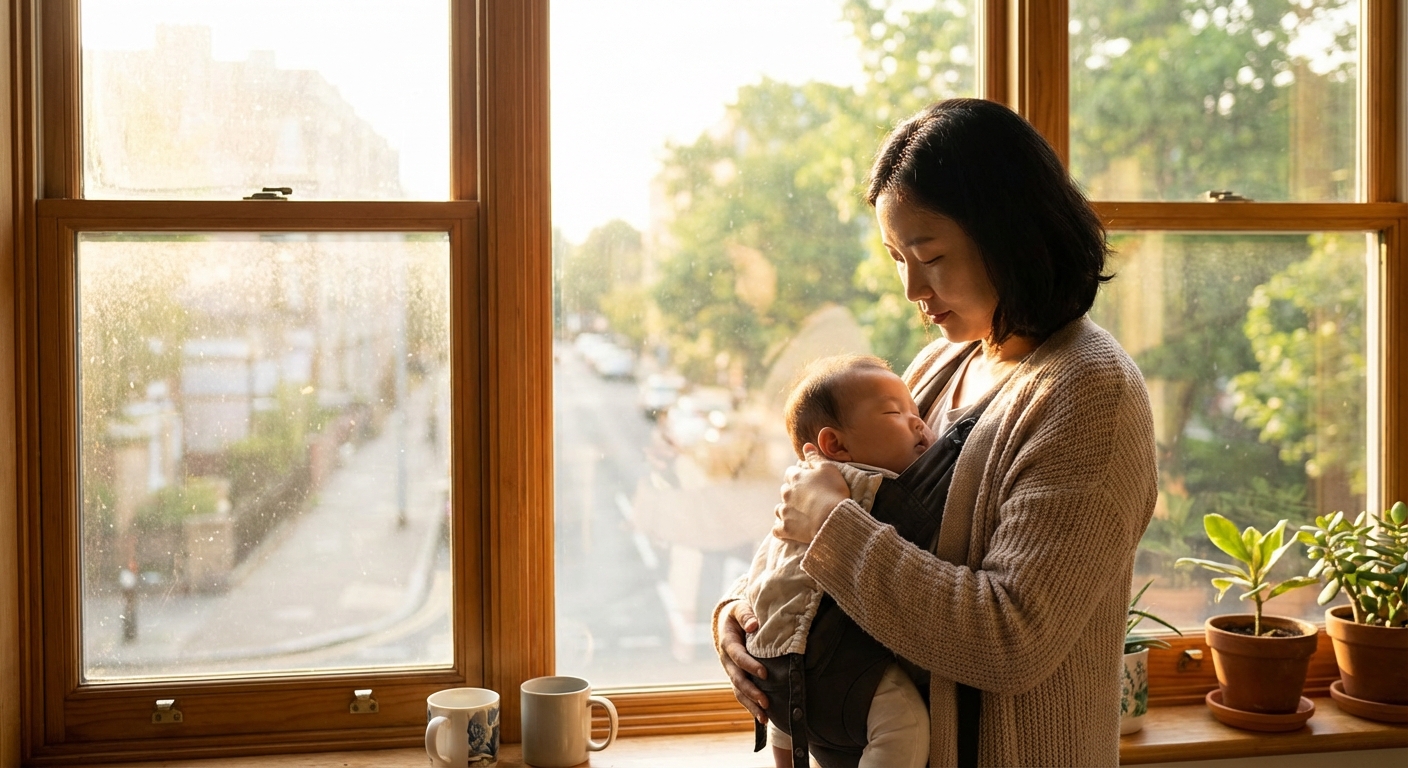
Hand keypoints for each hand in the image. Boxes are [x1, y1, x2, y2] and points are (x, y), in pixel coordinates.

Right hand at [716, 599, 768, 722]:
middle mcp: (727, 660)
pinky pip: (742, 694)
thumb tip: (754, 625)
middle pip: (737, 679)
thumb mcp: (740, 608)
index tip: (764, 673)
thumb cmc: (739, 614)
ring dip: (751, 704)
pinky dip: (751, 707)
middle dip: (751, 691)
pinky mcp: (738, 678)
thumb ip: (746, 615)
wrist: (729, 622)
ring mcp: (731, 671)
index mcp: (727, 642)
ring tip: (765, 717)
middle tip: (765, 701)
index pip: (738, 656)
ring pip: (738, 691)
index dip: (749, 665)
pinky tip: (763, 719)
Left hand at [773, 444, 849, 543]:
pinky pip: (777, 529)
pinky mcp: (785, 529)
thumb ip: (815, 457)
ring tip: (799, 515)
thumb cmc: (834, 491)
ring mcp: (784, 511)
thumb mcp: (828, 468)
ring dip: (786, 510)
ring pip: (779, 509)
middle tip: (807, 500)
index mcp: (795, 477)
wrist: (833, 518)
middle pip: (785, 490)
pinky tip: (788, 530)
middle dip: (793, 494)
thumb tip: (806, 445)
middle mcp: (785, 493)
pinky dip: (781, 529)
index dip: (800, 477)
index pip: (791, 473)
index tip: (809, 482)